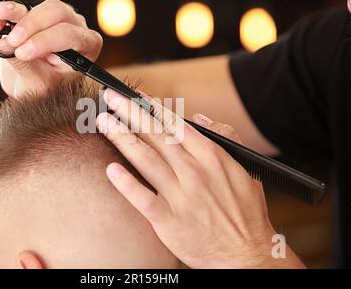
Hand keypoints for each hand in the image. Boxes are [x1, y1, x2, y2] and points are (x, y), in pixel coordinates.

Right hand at [0, 0, 102, 96]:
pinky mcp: (35, 16)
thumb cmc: (48, 89)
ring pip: (38, 6)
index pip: (69, 34)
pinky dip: (5, 13)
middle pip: (57, 12)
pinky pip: (21, 7)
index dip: (45, 40)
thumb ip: (25, 64)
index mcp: (87, 46)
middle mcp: (76, 28)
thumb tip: (5, 45)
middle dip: (31, 25)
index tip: (23, 53)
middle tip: (13, 42)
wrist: (36, 88)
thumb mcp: (39, 84)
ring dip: (16, 13)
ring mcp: (57, 20)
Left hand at [96, 89, 304, 267]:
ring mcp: (181, 196)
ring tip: (103, 122)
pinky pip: (143, 198)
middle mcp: (194, 172)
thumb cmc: (245, 211)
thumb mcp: (245, 167)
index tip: (133, 96)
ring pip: (146, 159)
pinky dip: (126, 183)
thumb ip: (225, 137)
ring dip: (122, 138)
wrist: (246, 254)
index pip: (175, 124)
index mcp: (211, 156)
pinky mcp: (169, 221)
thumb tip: (199, 118)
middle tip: (110, 97)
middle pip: (156, 135)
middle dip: (130, 113)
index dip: (151, 107)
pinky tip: (110, 169)